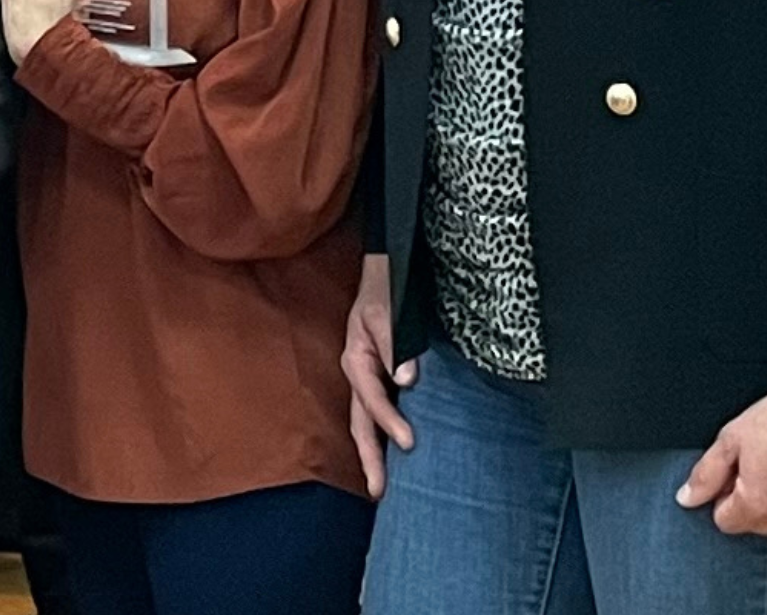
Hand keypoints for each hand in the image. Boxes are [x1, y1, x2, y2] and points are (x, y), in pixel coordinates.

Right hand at [341, 255, 412, 493]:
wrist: (386, 276)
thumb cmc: (387, 292)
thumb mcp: (389, 313)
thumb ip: (398, 346)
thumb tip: (406, 380)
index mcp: (356, 360)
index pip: (371, 400)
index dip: (390, 422)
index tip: (410, 443)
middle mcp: (357, 375)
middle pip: (359, 424)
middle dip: (369, 457)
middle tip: (379, 491)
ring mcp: (366, 380)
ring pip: (364, 424)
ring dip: (373, 454)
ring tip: (382, 487)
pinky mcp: (379, 381)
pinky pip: (377, 415)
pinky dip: (381, 437)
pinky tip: (393, 456)